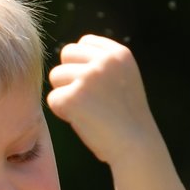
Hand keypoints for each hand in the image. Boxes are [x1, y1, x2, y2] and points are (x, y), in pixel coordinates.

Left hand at [46, 34, 160, 164]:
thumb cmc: (127, 119)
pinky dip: (62, 113)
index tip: (93, 85)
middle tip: (86, 98)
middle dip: (70, 75)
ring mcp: (88, 78)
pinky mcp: (72, 97)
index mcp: (119, 54)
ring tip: (87, 110)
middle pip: (66, 54)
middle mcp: (104, 61)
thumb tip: (68, 51)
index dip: (82, 63)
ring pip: (55, 76)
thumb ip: (103, 64)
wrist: (137, 147)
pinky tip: (82, 121)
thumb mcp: (123, 80)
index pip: (84, 42)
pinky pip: (52, 99)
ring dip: (65, 94)